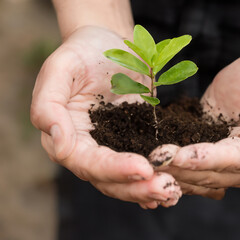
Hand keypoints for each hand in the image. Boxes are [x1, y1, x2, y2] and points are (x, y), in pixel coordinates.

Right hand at [30, 26, 180, 208]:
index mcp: (66, 135)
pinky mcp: (133, 140)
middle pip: (108, 179)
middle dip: (136, 187)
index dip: (113, 169)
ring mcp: (112, 146)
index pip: (87, 162)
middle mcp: (88, 148)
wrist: (107, 44)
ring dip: (148, 189)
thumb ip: (48, 105)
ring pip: (126, 179)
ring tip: (173, 191)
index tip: (142, 168)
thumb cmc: (81, 52)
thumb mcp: (60, 69)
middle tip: (166, 188)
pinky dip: (154, 179)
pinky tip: (173, 188)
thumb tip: (57, 144)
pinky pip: (142, 165)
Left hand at [149, 51, 239, 198]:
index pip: (230, 162)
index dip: (205, 160)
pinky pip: (184, 158)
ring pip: (192, 171)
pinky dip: (168, 160)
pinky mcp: (202, 144)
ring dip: (169, 168)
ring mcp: (219, 157)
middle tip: (152, 160)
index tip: (179, 156)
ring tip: (144, 161)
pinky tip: (147, 158)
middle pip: (207, 172)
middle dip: (179, 166)